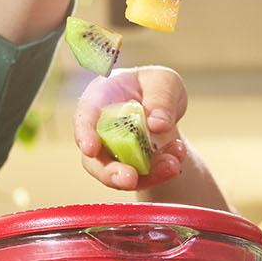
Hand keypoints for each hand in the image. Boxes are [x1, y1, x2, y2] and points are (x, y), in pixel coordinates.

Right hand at [76, 66, 188, 189]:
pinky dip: (160, 173)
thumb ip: (161, 97)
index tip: (90, 149)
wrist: (164, 109)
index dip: (84, 134)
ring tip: (172, 164)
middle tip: (130, 179)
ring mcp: (113, 153)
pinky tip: (177, 157)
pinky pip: (142, 177)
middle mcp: (100, 132)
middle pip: (96, 159)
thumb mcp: (163, 80)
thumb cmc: (154, 87)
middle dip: (111, 173)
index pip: (85, 118)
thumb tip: (156, 125)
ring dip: (147, 175)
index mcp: (99, 100)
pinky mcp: (130, 168)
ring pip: (120, 174)